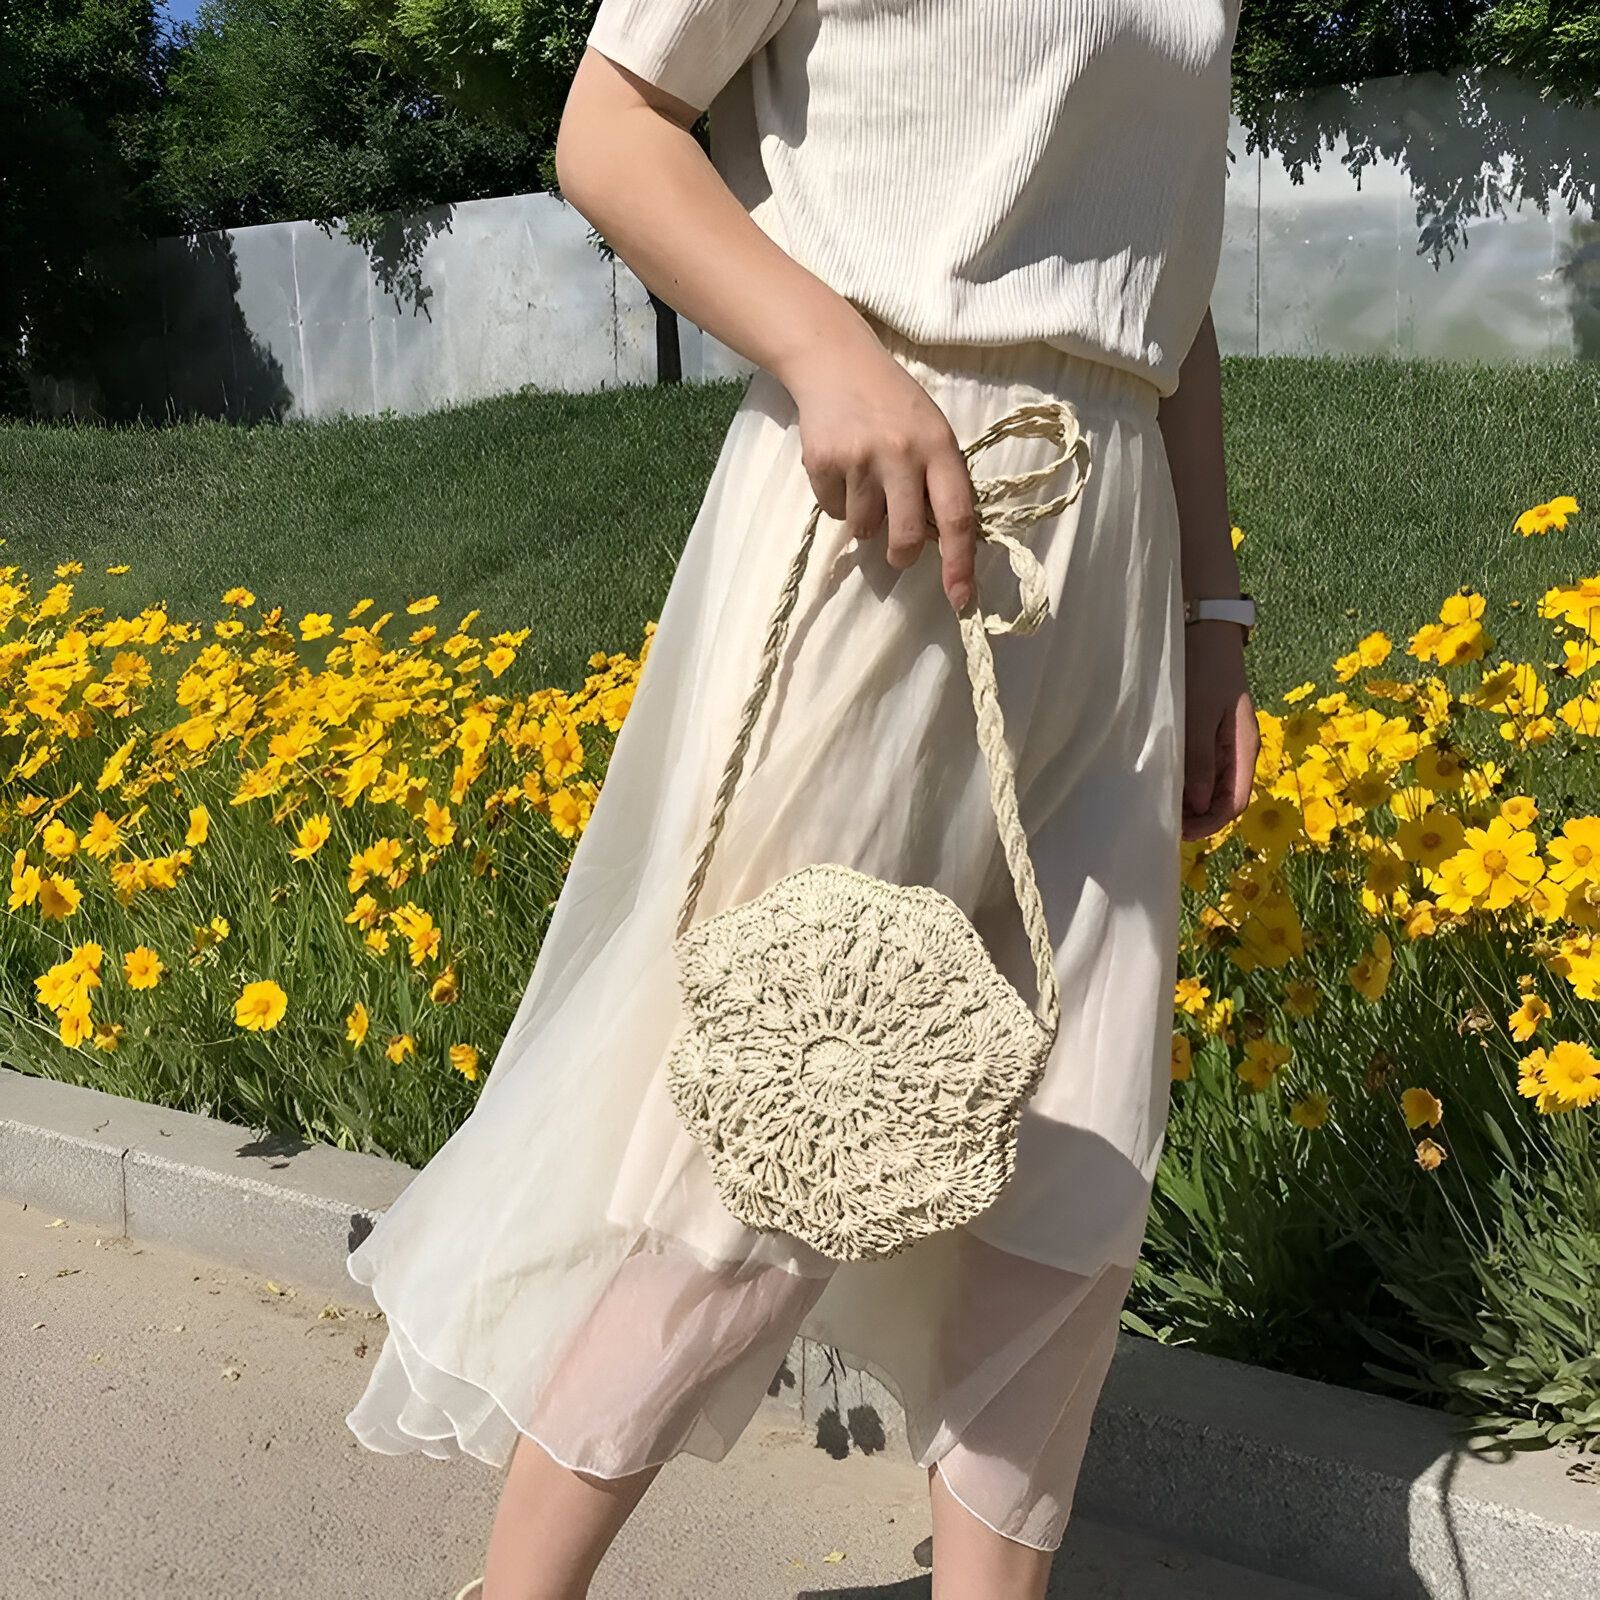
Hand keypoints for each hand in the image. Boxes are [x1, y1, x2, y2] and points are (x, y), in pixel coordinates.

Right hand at [783, 346, 979, 612]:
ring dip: (865, 518)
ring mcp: (859, 459)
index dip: (960, 563)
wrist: (835, 361)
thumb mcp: (930, 431)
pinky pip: (834, 510)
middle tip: (898, 553)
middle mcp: (901, 454)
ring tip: (864, 479)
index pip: (957, 516)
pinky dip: (839, 499)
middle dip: (901, 555)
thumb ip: (937, 480)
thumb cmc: (892, 403)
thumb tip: (937, 542)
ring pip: (864, 528)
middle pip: (905, 537)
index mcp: (939, 447)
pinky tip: (841, 467)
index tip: (960, 599)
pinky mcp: (823, 462)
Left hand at [1182, 621, 1258, 840]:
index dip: (1208, 825)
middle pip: (1223, 799)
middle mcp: (1238, 749)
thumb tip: (1197, 806)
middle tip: (1162, 823)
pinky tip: (1165, 781)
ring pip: (1212, 786)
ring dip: (1190, 802)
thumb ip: (1198, 760)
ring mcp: (1225, 741)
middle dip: (1198, 818)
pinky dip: (1186, 781)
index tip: (1178, 833)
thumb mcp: (1198, 715)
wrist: (1206, 627)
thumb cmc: (1203, 668)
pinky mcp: (1210, 731)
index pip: (1234, 804)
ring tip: (1160, 806)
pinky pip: (1202, 767)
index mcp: (1244, 748)